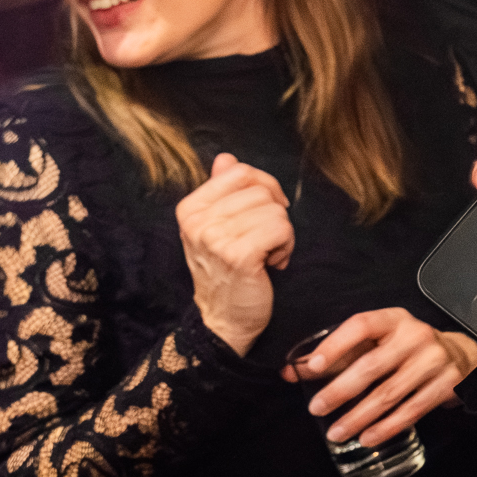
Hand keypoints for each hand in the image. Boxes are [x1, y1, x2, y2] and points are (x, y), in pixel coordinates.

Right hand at [177, 152, 294, 354]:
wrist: (222, 318)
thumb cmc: (226, 271)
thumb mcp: (215, 228)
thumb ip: (221, 191)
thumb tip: (226, 158)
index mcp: (190, 208)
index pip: (239, 171)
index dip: (264, 187)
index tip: (266, 210)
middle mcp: (198, 220)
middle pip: (262, 191)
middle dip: (274, 215)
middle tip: (264, 241)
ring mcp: (215, 238)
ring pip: (276, 211)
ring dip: (282, 234)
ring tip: (266, 254)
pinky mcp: (239, 255)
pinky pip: (282, 229)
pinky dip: (286, 247)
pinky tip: (272, 263)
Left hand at [283, 307, 476, 446]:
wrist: (462, 355)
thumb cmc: (407, 348)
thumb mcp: (379, 341)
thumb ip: (338, 355)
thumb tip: (291, 372)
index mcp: (394, 320)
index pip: (362, 325)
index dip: (336, 344)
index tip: (313, 365)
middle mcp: (416, 336)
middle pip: (372, 366)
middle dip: (340, 391)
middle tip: (317, 408)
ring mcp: (434, 361)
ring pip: (389, 393)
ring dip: (359, 416)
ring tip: (337, 432)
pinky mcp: (447, 384)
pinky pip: (412, 410)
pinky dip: (387, 427)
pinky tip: (368, 437)